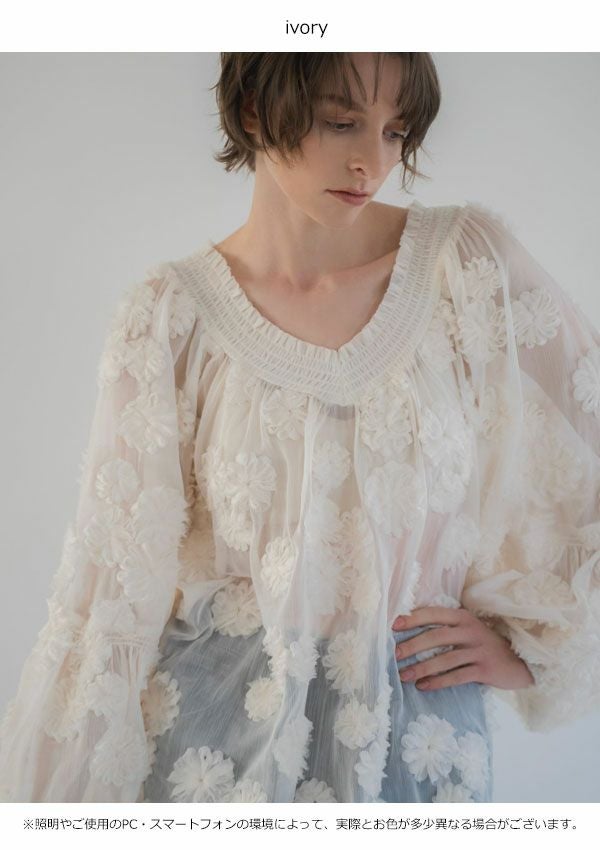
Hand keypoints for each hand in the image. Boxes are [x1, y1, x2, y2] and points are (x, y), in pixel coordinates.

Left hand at [392, 606, 535, 691]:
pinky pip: (456, 676)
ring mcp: (479, 650)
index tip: (394, 626)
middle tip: (395, 654)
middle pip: (436, 636)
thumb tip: (412, 635)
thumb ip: (448, 629)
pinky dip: (438, 682)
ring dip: (421, 668)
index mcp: (463, 617)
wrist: (521, 661)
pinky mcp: (485, 670)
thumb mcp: (469, 630)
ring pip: (445, 659)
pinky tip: (423, 686)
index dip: (413, 618)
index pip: (434, 614)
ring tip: (404, 675)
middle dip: (413, 645)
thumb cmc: (486, 645)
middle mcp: (471, 630)